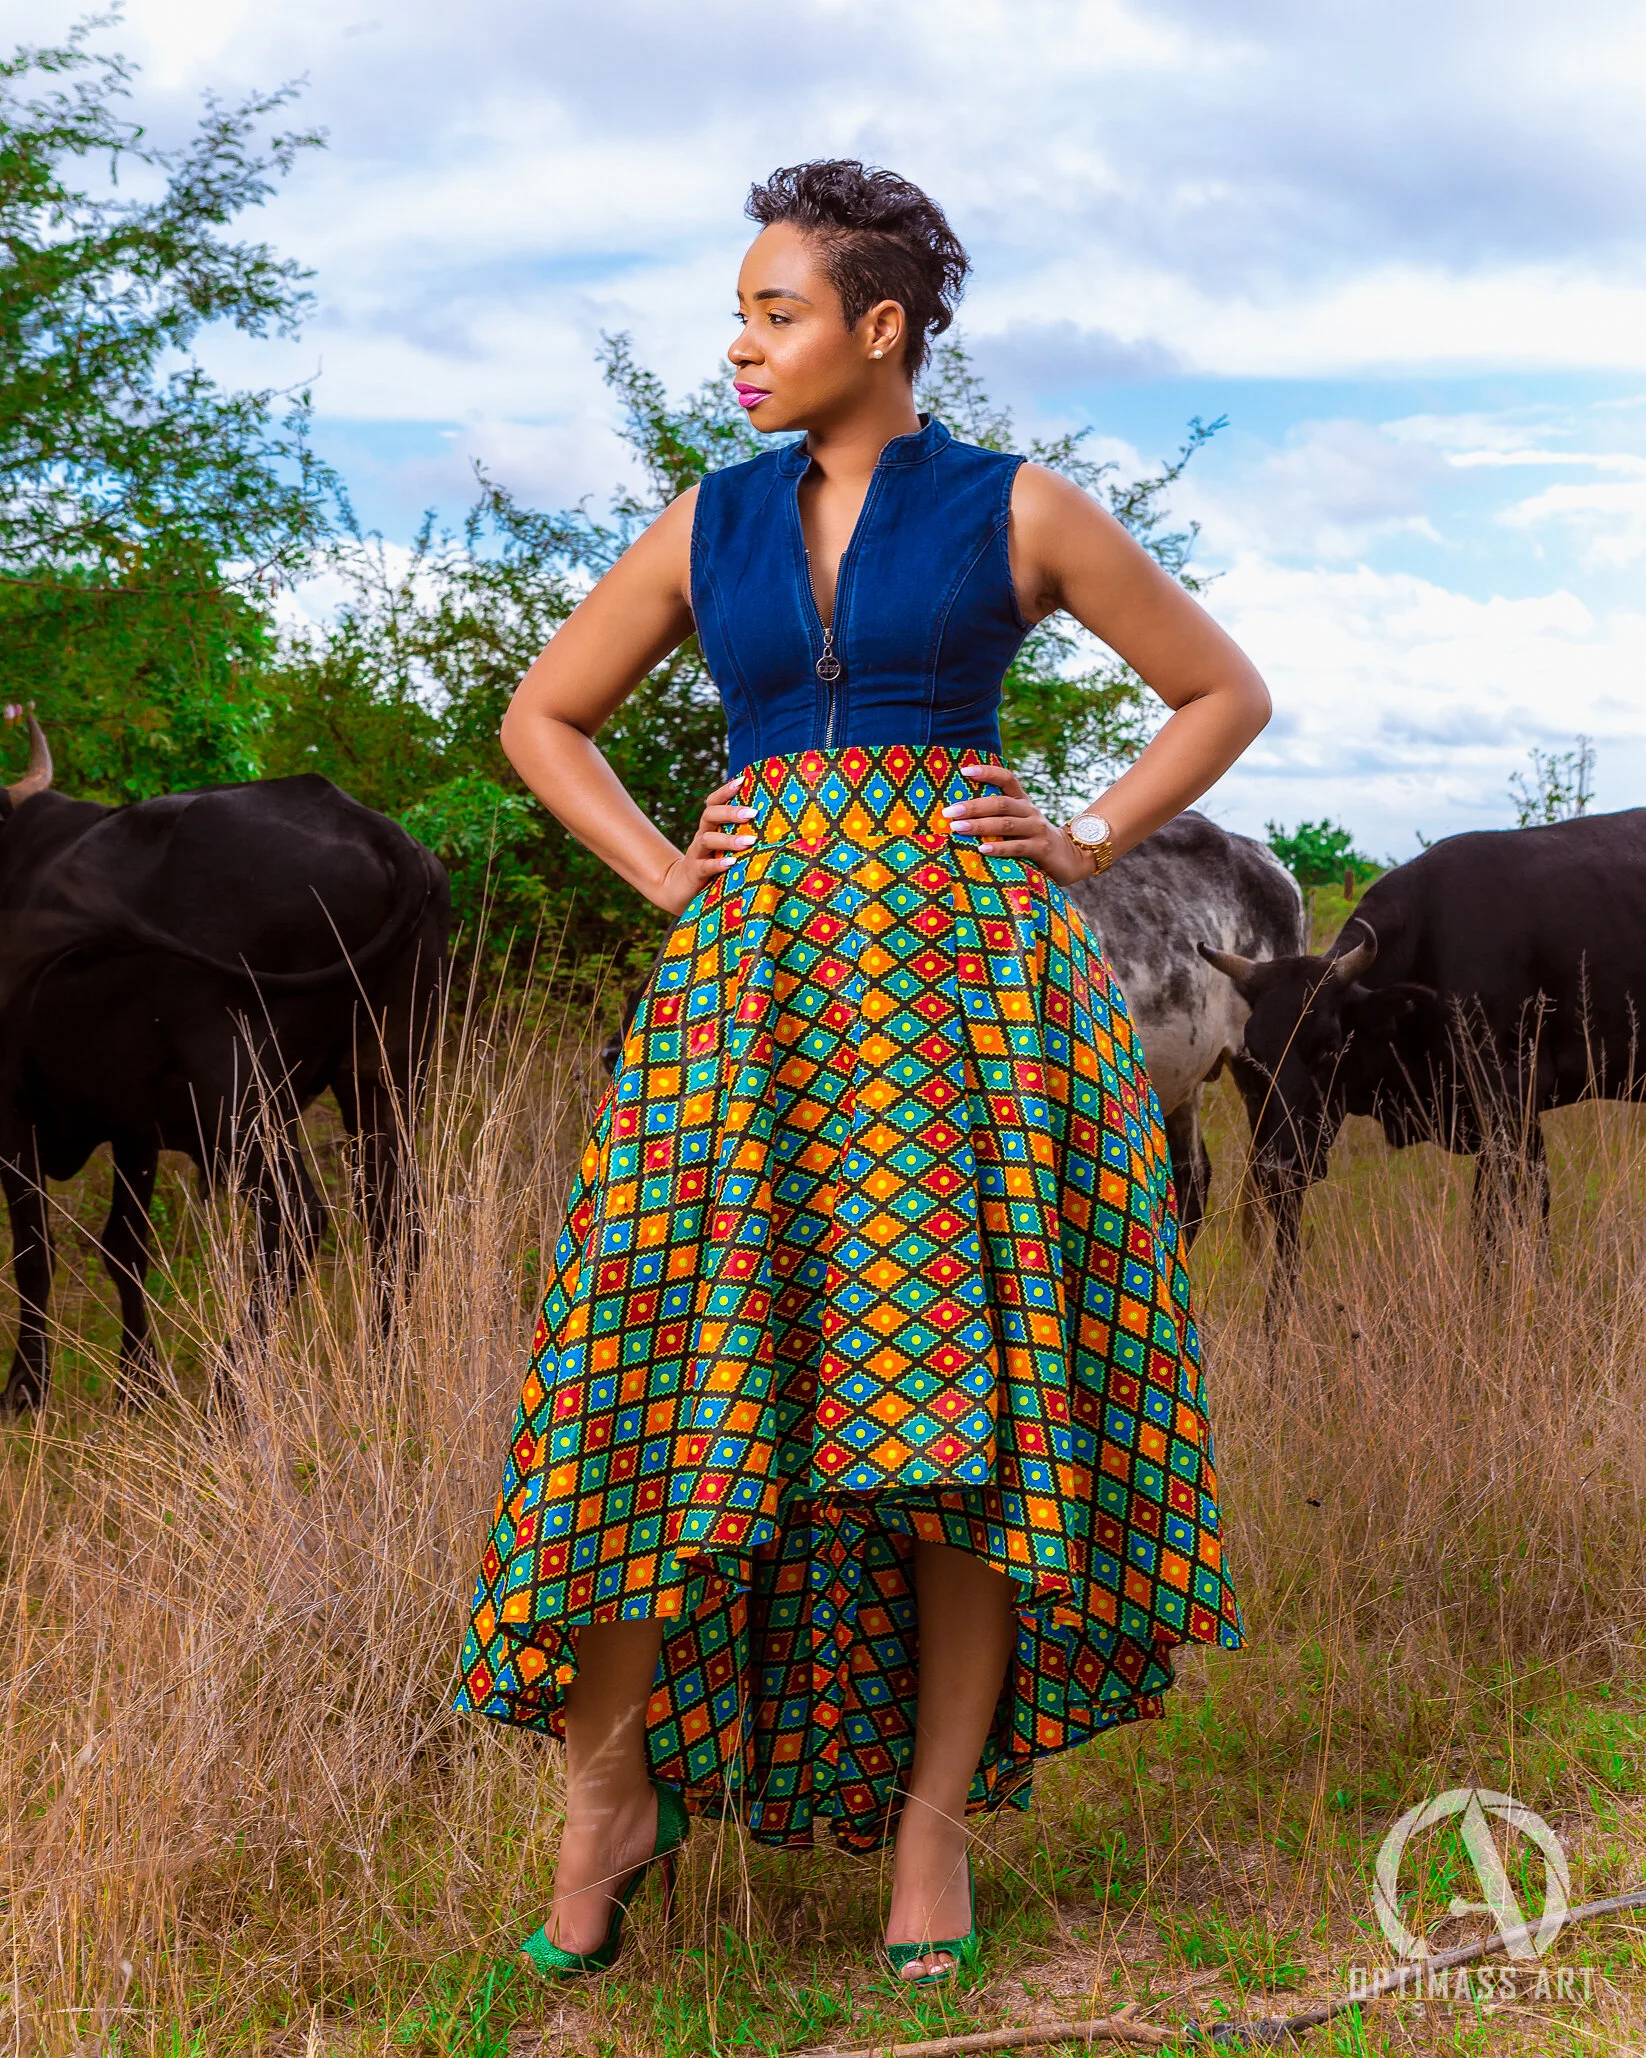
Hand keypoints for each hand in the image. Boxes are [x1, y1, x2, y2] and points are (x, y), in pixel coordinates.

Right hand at [656, 777, 755, 914]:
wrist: (681, 889)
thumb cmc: (712, 865)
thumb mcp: (724, 848)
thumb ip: (739, 835)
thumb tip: (772, 822)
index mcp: (710, 828)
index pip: (713, 803)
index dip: (725, 791)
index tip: (743, 780)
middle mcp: (702, 837)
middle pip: (710, 816)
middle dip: (730, 812)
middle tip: (752, 812)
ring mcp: (697, 855)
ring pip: (707, 840)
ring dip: (729, 839)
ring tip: (749, 841)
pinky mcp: (695, 873)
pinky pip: (705, 866)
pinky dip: (718, 864)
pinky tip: (732, 863)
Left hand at [942, 763, 1096, 886]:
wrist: (1071, 858)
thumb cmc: (1033, 839)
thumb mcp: (1019, 823)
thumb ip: (998, 816)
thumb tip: (959, 813)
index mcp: (1022, 801)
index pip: (1006, 779)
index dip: (987, 772)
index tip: (965, 771)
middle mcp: (1030, 811)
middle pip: (1000, 803)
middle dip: (972, 807)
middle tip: (949, 812)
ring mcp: (1037, 829)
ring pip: (1005, 824)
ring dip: (980, 825)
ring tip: (958, 828)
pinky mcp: (1041, 849)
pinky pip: (1017, 847)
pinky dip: (999, 848)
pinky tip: (982, 850)